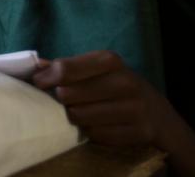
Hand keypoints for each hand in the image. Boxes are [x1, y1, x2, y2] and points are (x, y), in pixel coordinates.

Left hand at [33, 51, 194, 176]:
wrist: (158, 114)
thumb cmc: (115, 86)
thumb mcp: (97, 69)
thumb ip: (67, 67)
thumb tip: (35, 67)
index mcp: (109, 60)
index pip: (63, 69)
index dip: (45, 79)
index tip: (39, 84)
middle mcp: (124, 81)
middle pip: (67, 95)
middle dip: (62, 100)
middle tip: (69, 100)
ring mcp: (134, 108)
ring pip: (79, 117)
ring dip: (76, 117)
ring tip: (85, 112)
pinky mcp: (139, 131)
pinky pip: (96, 135)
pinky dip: (92, 132)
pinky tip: (101, 125)